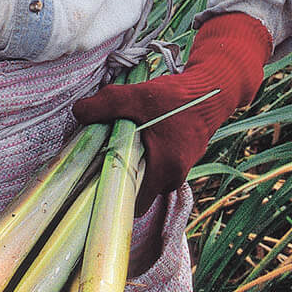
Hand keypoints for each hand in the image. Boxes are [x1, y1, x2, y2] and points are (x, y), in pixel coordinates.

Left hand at [72, 12, 271, 210]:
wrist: (214, 89)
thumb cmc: (178, 97)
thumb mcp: (138, 96)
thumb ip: (105, 104)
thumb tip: (77, 112)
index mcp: (164, 171)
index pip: (134, 203)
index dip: (112, 194)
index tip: (94, 179)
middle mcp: (175, 177)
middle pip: (138, 189)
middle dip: (121, 174)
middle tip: (105, 152)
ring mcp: (180, 170)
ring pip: (147, 176)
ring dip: (134, 162)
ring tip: (122, 140)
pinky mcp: (181, 159)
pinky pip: (157, 166)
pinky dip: (146, 155)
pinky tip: (138, 135)